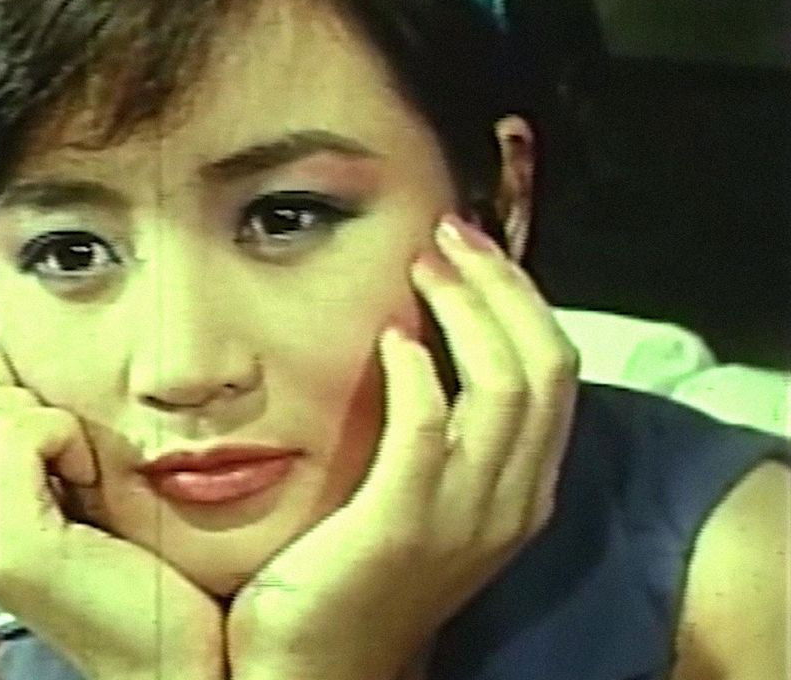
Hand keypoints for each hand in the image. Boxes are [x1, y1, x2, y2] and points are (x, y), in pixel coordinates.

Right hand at [0, 280, 225, 679]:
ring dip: (35, 402)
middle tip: (62, 421)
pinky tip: (89, 472)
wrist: (178, 661)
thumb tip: (17, 345)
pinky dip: (62, 431)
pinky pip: (17, 430)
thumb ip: (39, 436)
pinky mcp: (4, 546)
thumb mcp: (79, 485)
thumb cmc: (148, 573)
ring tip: (78, 455)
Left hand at [225, 215, 580, 679]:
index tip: (472, 248)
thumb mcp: (418, 500)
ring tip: (423, 265)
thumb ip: (437, 437)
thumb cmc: (352, 574)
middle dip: (502, 287)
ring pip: (504, 386)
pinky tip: (391, 337)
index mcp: (520, 492)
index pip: (555, 373)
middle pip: (543, 366)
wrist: (315, 665)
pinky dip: (418, 373)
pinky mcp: (403, 524)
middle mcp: (510, 503)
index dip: (520, 300)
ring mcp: (464, 517)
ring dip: (465, 310)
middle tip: (450, 234)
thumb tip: (420, 345)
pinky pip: (430, 428)